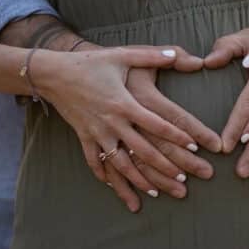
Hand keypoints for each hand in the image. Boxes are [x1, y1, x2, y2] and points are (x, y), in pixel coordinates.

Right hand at [29, 44, 206, 211]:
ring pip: (121, 164)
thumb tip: (179, 54)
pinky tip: (116, 189)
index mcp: (125, 103)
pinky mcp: (84, 138)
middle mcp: (112, 122)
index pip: (157, 124)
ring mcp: (97, 133)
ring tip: (157, 194)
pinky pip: (95, 162)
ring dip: (139, 181)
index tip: (195, 147)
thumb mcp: (122, 55)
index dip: (177, 136)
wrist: (53, 73)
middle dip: (165, 168)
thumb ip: (152, 55)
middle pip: (143, 151)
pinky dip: (106, 177)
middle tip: (184, 182)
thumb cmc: (90, 63)